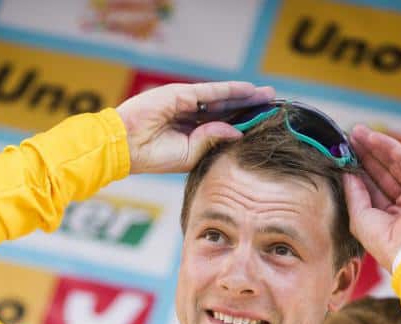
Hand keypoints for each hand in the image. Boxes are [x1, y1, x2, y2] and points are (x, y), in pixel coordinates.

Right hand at [116, 81, 274, 173]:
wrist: (126, 147)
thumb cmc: (153, 156)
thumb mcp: (190, 154)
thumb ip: (213, 140)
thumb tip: (238, 131)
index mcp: (192, 134)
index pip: (223, 126)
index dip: (242, 123)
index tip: (263, 123)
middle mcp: (191, 117)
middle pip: (226, 109)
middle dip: (249, 106)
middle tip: (273, 103)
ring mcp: (186, 104)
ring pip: (222, 99)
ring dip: (245, 96)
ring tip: (267, 95)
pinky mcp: (181, 95)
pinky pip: (211, 92)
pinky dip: (231, 90)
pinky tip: (248, 90)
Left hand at [343, 124, 400, 270]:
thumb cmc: (383, 242)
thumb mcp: (359, 215)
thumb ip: (353, 192)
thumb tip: (346, 172)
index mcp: (389, 212)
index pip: (372, 184)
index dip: (359, 167)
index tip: (344, 153)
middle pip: (382, 170)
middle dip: (365, 153)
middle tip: (349, 136)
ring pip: (392, 162)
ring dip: (375, 146)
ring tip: (357, 133)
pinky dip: (389, 146)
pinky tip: (372, 138)